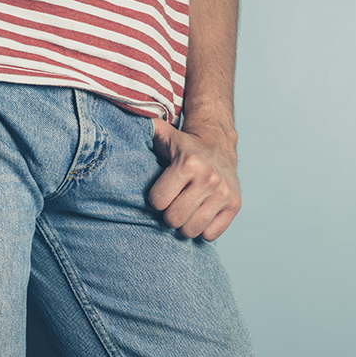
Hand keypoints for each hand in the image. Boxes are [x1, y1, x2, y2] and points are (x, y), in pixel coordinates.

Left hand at [149, 119, 241, 240]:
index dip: (156, 199)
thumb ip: (143, 130)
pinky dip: (203, 228)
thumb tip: (121, 121)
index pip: (158, 201)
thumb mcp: (163, 135)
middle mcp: (209, 178)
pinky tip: (201, 212)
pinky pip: (211, 234)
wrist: (218, 143)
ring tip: (186, 208)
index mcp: (188, 163)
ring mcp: (224, 193)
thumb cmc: (183, 146)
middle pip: (174, 219)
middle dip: (169, 214)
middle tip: (173, 202)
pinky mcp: (235, 204)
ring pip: (192, 230)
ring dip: (185, 223)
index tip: (161, 191)